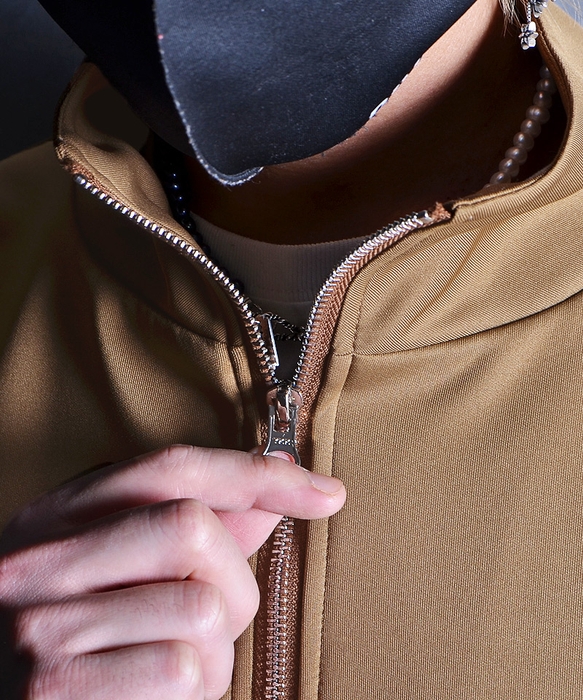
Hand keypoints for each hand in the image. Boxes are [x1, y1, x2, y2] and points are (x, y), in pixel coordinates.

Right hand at [0, 445, 344, 698]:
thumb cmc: (72, 639)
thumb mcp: (111, 569)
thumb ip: (191, 527)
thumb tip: (275, 493)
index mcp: (55, 517)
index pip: (171, 468)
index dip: (256, 473)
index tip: (324, 492)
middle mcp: (38, 560)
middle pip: (192, 528)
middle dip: (234, 579)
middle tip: (217, 618)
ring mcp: (39, 626)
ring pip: (203, 610)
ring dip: (216, 650)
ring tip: (172, 664)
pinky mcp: (52, 691)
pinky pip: (182, 669)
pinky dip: (194, 690)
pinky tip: (155, 695)